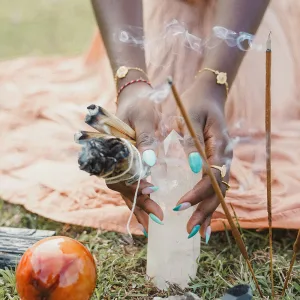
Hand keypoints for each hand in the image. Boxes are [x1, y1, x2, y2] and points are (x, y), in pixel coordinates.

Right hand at [107, 82, 162, 233]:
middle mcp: (112, 159)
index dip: (135, 185)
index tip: (152, 193)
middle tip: (158, 219)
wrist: (133, 97)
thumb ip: (145, 138)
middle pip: (123, 187)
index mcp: (112, 147)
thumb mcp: (143, 117)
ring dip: (138, 208)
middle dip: (139, 203)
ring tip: (152, 226)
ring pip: (125, 190)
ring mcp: (118, 164)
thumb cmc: (139, 104)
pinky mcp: (126, 165)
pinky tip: (147, 212)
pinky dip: (137, 200)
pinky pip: (129, 186)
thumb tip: (150, 162)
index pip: (122, 173)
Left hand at [174, 75, 232, 241]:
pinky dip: (209, 202)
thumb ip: (191, 142)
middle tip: (189, 231)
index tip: (179, 206)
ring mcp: (223, 161)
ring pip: (219, 192)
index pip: (211, 178)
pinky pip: (215, 186)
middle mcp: (225, 157)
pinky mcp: (216, 162)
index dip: (197, 194)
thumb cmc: (195, 104)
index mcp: (219, 147)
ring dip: (208, 212)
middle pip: (218, 190)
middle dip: (203, 211)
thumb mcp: (190, 118)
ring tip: (197, 232)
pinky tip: (202, 216)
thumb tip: (193, 167)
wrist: (208, 94)